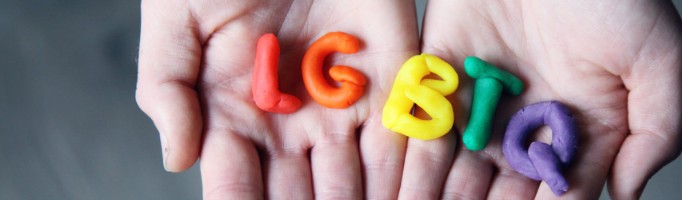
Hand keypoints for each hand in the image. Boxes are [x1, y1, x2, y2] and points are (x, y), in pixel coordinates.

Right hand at [135, 0, 418, 198]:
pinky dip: (406, 180)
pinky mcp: (392, 80)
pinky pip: (402, 141)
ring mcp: (344, 105)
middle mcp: (293, 123)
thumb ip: (168, 90)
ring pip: (356, 182)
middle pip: (303, 197)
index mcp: (238, 115)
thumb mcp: (177, 20)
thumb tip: (174, 162)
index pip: (240, 188)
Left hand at [405, 0, 681, 198]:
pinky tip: (398, 191)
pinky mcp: (443, 75)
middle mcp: (528, 124)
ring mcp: (484, 103)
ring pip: (454, 171)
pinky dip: (406, 163)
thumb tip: (628, 196)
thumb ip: (654, 133)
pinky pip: (421, 127)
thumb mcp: (658, 60)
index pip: (557, 193)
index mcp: (579, 129)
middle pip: (499, 193)